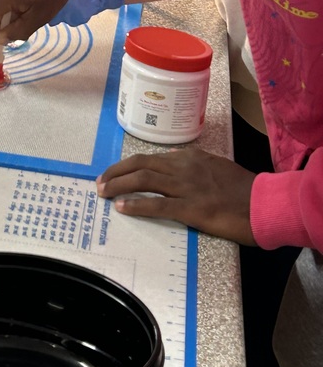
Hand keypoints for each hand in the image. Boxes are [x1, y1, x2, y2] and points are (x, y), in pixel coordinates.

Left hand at [96, 147, 256, 244]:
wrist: (266, 203)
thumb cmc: (244, 190)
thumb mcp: (214, 168)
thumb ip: (192, 168)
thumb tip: (171, 171)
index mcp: (189, 157)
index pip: (149, 158)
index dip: (127, 166)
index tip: (113, 173)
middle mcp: (184, 167)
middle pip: (140, 164)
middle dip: (116, 173)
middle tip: (99, 183)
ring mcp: (187, 187)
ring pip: (144, 180)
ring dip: (119, 185)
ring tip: (103, 193)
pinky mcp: (193, 208)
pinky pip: (158, 205)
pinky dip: (137, 205)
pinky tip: (123, 208)